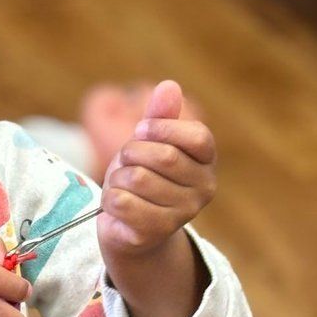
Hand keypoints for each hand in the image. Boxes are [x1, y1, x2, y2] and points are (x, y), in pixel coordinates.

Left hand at [98, 80, 215, 261]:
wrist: (128, 227)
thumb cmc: (140, 177)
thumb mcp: (148, 143)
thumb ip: (159, 116)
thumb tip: (169, 85)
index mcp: (207, 162)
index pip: (196, 136)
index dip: (162, 129)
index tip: (141, 131)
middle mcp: (204, 188)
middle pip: (162, 156)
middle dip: (131, 154)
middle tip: (125, 162)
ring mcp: (184, 212)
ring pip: (137, 179)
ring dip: (117, 179)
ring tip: (122, 186)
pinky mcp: (157, 231)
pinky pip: (123, 202)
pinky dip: (109, 199)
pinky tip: (116, 205)